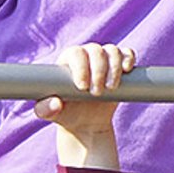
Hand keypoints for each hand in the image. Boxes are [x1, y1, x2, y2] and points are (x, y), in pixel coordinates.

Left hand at [39, 42, 134, 169]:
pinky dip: (128, 58)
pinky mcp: (119, 66)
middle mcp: (86, 56)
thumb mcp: (50, 114)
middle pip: (95, 50)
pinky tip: (126, 70)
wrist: (86, 123)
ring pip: (112, 50)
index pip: (75, 53)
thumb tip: (55, 103)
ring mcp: (104, 60)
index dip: (81, 67)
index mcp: (67, 61)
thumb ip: (45, 109)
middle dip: (98, 71)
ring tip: (110, 88)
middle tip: (96, 93)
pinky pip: (127, 53)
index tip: (82, 87)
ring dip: (114, 68)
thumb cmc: (66, 114)